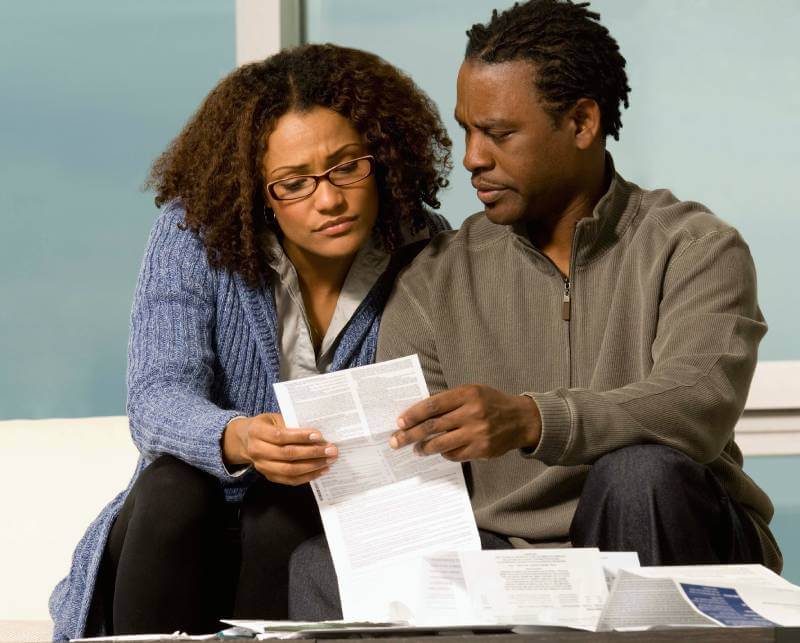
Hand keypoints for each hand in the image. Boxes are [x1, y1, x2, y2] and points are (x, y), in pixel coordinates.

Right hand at [222, 413, 336, 484]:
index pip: (280, 436)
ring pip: (290, 470)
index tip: (319, 435)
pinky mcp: (269, 476)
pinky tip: (321, 470)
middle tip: (331, 450)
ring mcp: (262, 466)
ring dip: (313, 466)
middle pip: (287, 454)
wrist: (246, 439)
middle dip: (312, 453)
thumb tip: (318, 435)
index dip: (300, 436)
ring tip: (329, 460)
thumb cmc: (266, 426)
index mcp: (257, 431)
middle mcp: (257, 450)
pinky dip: (307, 476)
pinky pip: (290, 480)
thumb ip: (292, 425)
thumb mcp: (275, 418)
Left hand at [389, 385, 541, 461]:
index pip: (433, 405)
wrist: (521, 420)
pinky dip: (443, 453)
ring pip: (441, 443)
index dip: (413, 414)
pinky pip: (454, 455)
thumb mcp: (472, 392)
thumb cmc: (491, 403)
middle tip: (396, 440)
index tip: (400, 422)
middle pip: (433, 426)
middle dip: (410, 434)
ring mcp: (477, 433)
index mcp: (467, 394)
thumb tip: (419, 413)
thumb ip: (449, 401)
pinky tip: (438, 451)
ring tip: (415, 449)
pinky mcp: (481, 450)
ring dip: (423, 448)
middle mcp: (472, 413)